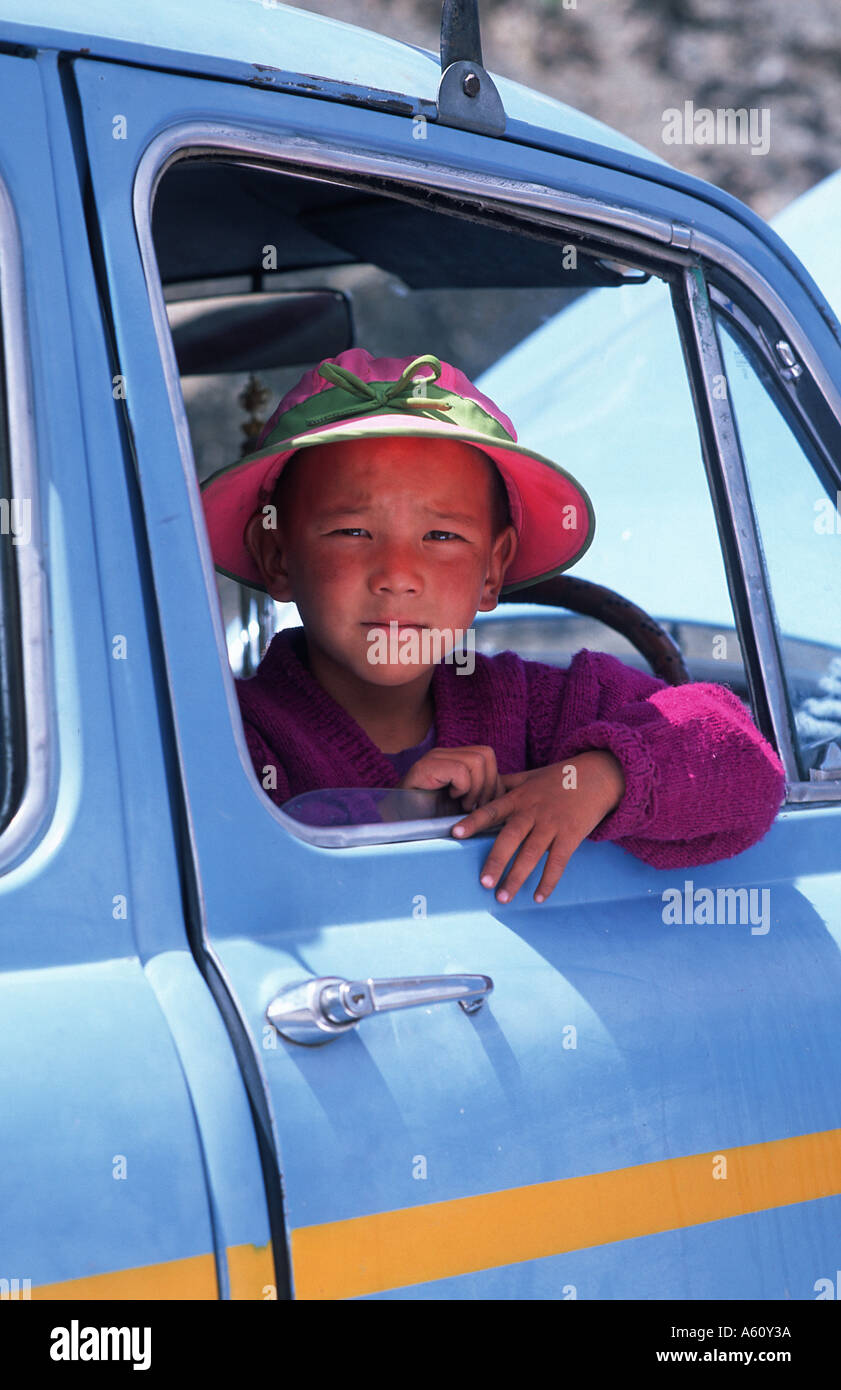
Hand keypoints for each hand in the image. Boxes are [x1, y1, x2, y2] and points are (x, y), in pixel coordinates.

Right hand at [398, 745, 502, 811]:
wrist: (400, 825)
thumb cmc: (432, 818)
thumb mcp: (464, 804)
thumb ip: (482, 793)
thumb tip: (507, 795)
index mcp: (454, 758)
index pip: (488, 756)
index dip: (493, 782)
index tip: (484, 805)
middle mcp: (444, 753)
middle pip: (486, 754)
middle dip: (488, 785)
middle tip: (475, 805)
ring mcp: (434, 757)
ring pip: (477, 760)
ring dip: (475, 789)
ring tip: (463, 804)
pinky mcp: (425, 767)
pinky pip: (460, 770)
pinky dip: (462, 789)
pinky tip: (452, 799)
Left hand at [451, 751, 625, 902]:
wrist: (599, 774)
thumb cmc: (560, 776)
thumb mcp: (530, 775)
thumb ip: (505, 784)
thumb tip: (479, 788)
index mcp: (519, 797)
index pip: (492, 810)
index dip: (474, 821)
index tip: (456, 833)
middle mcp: (533, 811)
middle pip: (510, 838)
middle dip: (496, 861)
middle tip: (483, 883)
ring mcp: (553, 824)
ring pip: (532, 854)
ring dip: (517, 877)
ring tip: (503, 897)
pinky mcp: (571, 835)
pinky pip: (558, 862)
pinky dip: (548, 881)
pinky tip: (538, 897)